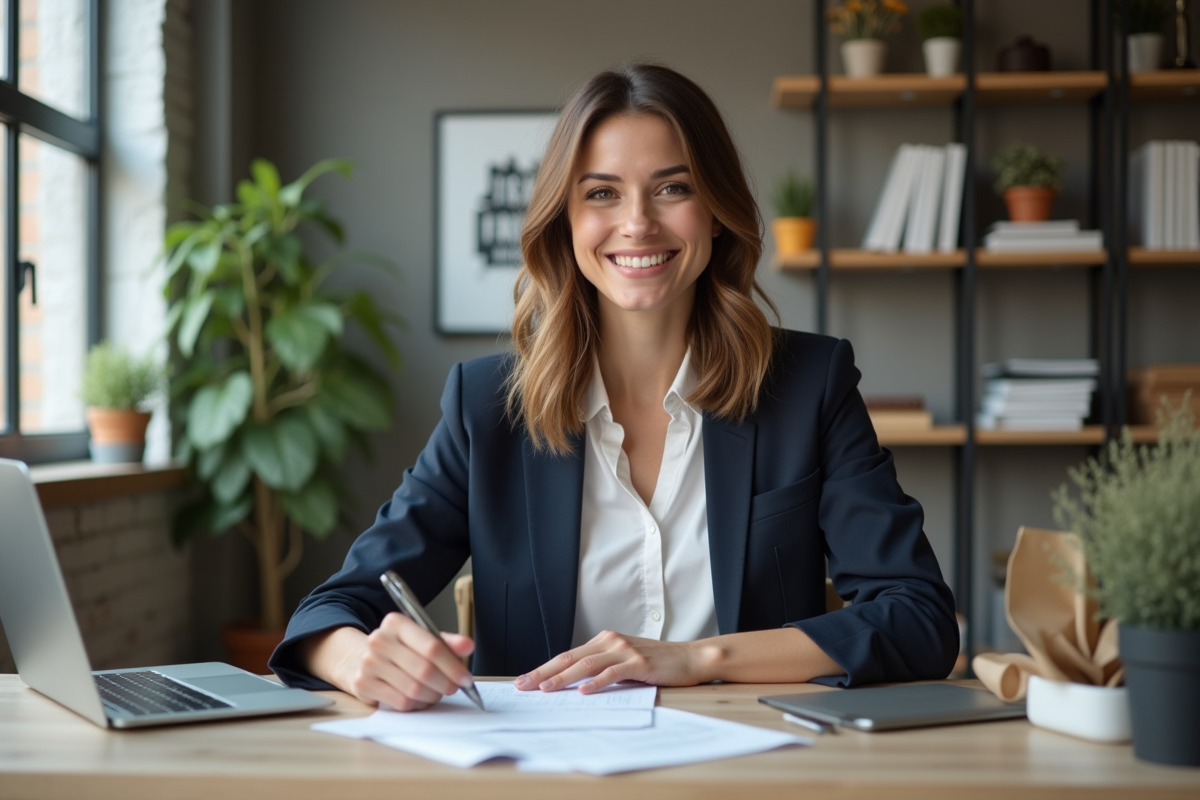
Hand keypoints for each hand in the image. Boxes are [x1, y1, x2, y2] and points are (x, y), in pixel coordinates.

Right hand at [332, 613, 475, 710]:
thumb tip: (468, 646)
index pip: (432, 647)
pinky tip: (419, 698)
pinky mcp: (363, 684)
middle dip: (445, 683)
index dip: (452, 666)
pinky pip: (400, 702)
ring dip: (432, 696)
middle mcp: (379, 640)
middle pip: (424, 670)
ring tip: (436, 692)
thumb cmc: (402, 649)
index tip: (466, 678)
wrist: (364, 658)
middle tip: (454, 688)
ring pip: (413, 689)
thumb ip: (447, 643)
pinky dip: (416, 704)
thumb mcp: (424, 639)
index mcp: (396, 623)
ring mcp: (368, 663)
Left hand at [513, 630, 714, 694]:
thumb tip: (572, 685)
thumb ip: (601, 667)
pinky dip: (596, 682)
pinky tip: (583, 691)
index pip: (567, 655)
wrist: (689, 658)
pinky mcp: (638, 662)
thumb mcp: (624, 661)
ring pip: (586, 664)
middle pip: (570, 658)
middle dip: (544, 672)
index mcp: (604, 640)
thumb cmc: (656, 663)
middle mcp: (611, 641)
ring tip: (545, 689)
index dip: (544, 667)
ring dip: (563, 678)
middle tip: (523, 685)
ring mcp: (624, 650)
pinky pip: (612, 673)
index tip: (524, 680)